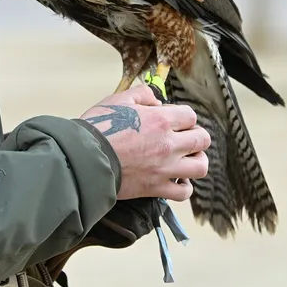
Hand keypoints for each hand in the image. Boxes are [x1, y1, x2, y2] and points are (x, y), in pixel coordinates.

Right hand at [79, 84, 208, 201]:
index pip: (191, 116)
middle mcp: (169, 144)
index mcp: (161, 120)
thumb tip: (157, 102)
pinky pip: (184, 192)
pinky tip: (175, 179)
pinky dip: (184, 186)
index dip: (182, 117)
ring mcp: (165, 168)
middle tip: (182, 138)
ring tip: (185, 159)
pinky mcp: (156, 188)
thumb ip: (142, 94)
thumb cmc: (98, 128)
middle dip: (194, 136)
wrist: (84, 159)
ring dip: (196, 160)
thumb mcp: (118, 100)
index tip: (172, 121)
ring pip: (200, 166)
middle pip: (202, 139)